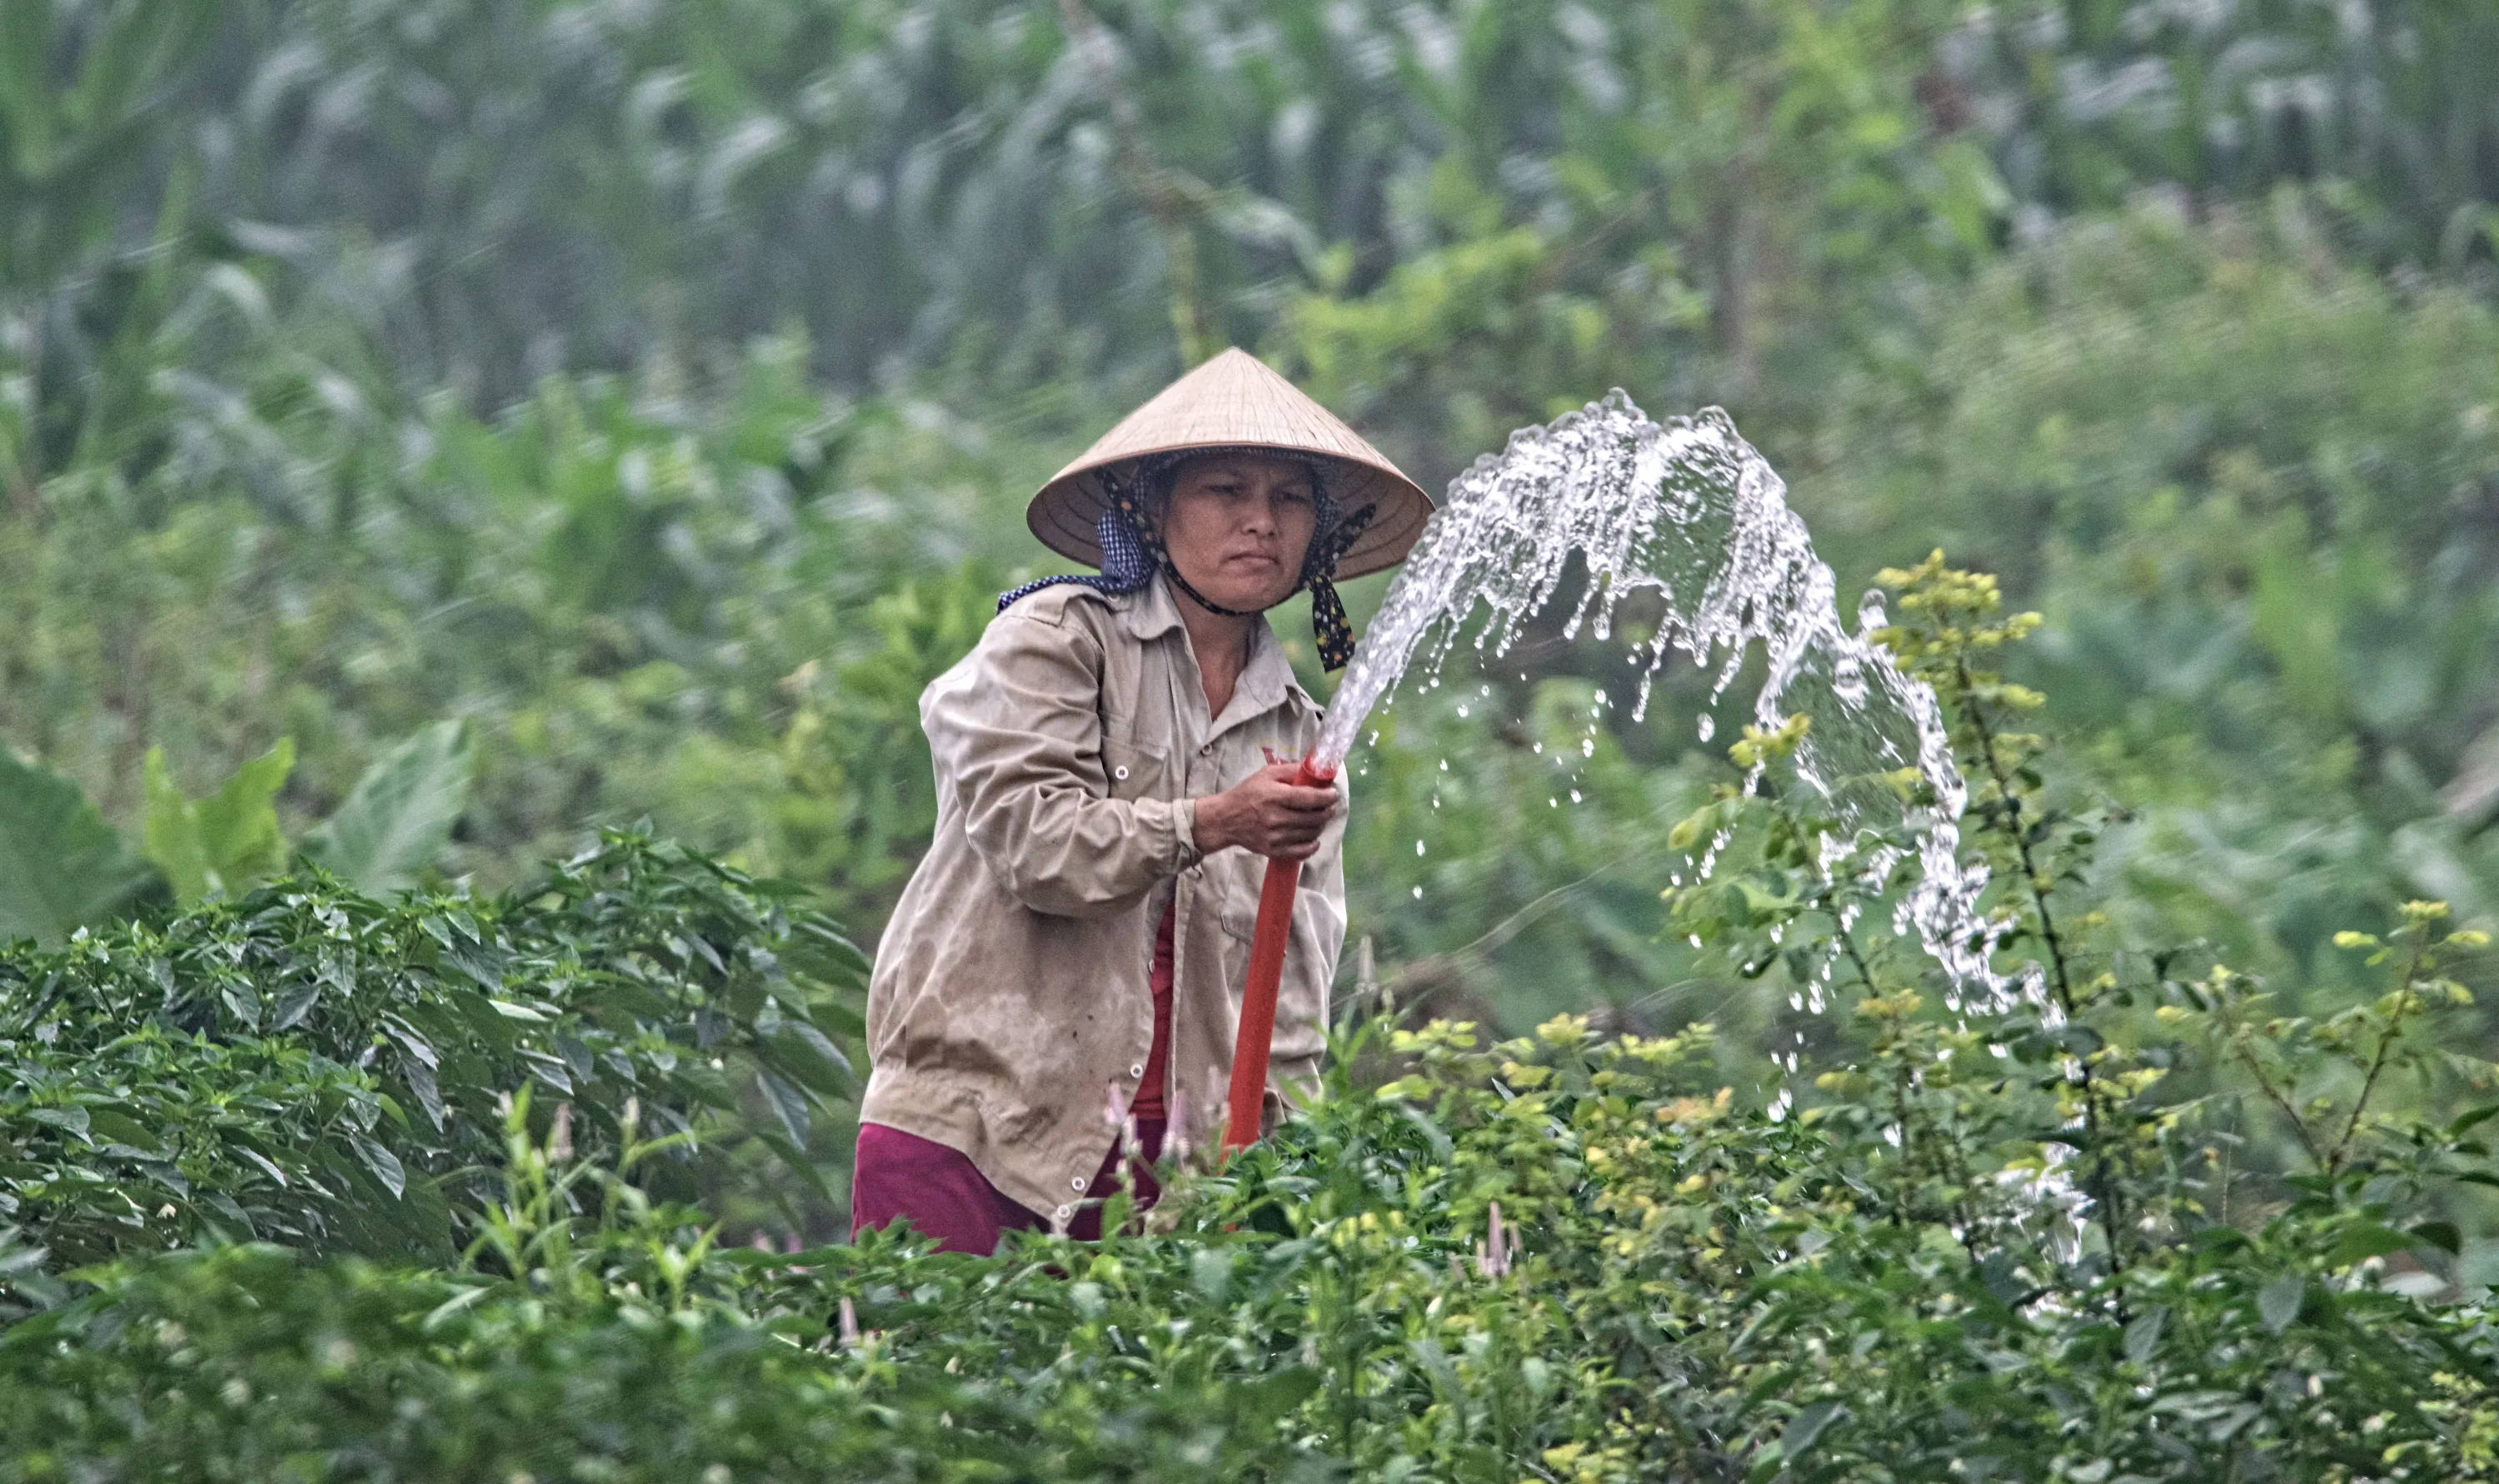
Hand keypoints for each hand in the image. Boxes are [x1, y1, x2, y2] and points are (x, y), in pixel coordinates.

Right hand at [1192, 763, 1339, 860]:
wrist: (1225, 819)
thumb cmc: (1247, 794)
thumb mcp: (1266, 774)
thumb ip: (1291, 770)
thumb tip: (1314, 769)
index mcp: (1275, 796)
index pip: (1310, 798)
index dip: (1327, 797)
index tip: (1333, 794)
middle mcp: (1276, 818)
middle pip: (1314, 818)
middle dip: (1327, 811)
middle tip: (1328, 806)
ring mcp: (1275, 837)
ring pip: (1311, 834)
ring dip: (1320, 825)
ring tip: (1318, 818)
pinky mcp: (1273, 850)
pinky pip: (1302, 852)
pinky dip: (1313, 845)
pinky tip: (1313, 838)